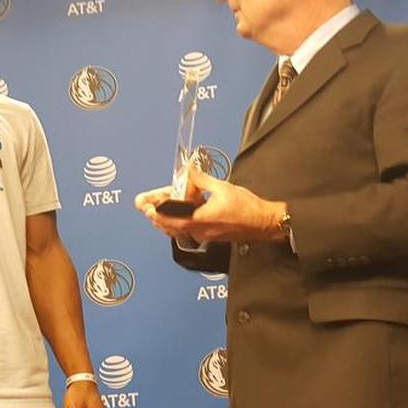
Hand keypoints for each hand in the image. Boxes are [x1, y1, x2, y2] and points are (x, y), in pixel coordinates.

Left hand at [137, 164, 285, 242]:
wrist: (263, 223)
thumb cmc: (247, 209)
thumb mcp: (222, 187)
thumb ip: (202, 179)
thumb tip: (189, 171)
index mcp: (200, 219)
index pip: (169, 217)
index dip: (155, 210)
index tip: (145, 203)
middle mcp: (199, 230)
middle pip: (168, 225)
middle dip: (154, 214)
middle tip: (143, 205)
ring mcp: (203, 235)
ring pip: (176, 229)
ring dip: (165, 219)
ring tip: (155, 209)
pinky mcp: (209, 236)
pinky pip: (187, 230)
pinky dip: (177, 221)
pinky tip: (177, 213)